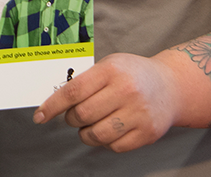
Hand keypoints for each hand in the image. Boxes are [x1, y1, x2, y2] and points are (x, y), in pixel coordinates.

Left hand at [33, 53, 181, 152]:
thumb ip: (86, 80)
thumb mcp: (110, 65)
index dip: (52, 106)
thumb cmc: (133, 74)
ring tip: (89, 125)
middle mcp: (126, 91)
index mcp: (112, 70)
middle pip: (83, 115)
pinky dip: (105, 141)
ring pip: (96, 135)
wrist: (171, 86)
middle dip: (71, 119)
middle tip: (75, 116)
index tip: (40, 116)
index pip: (74, 91)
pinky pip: (114, 146)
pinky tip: (109, 129)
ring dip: (85, 133)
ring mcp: (139, 114)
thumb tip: (55, 100)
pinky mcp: (147, 133)